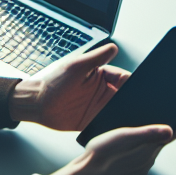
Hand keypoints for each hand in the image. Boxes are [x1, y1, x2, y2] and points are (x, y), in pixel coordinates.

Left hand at [8, 43, 129, 129]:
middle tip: (137, 103)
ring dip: (125, 112)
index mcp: (100, 76)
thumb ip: (96, 57)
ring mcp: (97, 106)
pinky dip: (114, 125)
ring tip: (130, 116)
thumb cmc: (53, 82)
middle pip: (125, 94)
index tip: (138, 87)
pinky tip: (118, 127)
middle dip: (132, 98)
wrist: (37, 105)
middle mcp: (102, 91)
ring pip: (119, 109)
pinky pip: (108, 123)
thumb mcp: (77, 67)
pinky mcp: (92, 121)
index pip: (123, 78)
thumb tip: (113, 48)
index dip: (132, 82)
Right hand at [46, 123, 175, 174]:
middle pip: (161, 140)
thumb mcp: (124, 137)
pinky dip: (136, 148)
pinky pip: (139, 157)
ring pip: (149, 149)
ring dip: (147, 138)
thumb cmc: (101, 155)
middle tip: (154, 110)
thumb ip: (148, 133)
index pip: (173, 134)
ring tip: (135, 124)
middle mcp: (147, 163)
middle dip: (160, 127)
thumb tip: (172, 129)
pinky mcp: (129, 174)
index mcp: (149, 152)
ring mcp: (139, 170)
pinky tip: (124, 142)